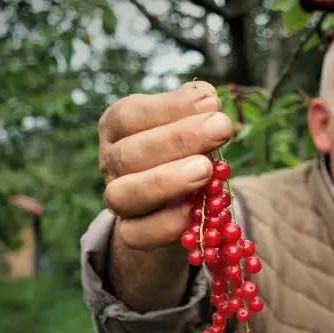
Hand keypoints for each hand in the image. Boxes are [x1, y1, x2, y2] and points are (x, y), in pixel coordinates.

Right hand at [99, 81, 232, 249]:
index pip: (130, 114)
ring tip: (206, 170)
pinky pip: (136, 234)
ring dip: (166, 182)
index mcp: (119, 126)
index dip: (169, 108)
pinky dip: (163, 224)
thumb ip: (196, 109)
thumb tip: (206, 98)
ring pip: (124, 195)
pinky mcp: (130, 233)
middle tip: (222, 129)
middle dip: (178, 140)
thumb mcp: (190, 123)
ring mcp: (118, 200)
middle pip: (130, 153)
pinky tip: (192, 212)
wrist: (178, 204)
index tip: (213, 104)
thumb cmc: (185, 151)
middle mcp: (112, 162)